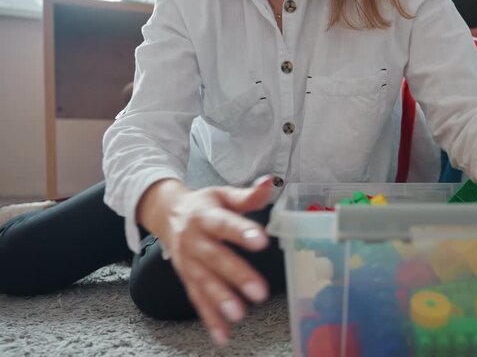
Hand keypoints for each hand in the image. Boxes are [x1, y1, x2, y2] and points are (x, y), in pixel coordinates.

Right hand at [137, 176, 273, 345]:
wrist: (165, 213)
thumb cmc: (202, 205)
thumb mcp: (222, 194)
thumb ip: (247, 195)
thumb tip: (270, 182)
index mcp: (205, 215)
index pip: (224, 224)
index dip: (242, 232)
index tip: (261, 240)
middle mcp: (194, 240)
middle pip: (215, 258)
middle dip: (236, 275)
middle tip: (259, 291)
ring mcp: (188, 262)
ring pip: (204, 282)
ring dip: (220, 300)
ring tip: (239, 314)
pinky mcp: (186, 278)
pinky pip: (197, 299)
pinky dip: (209, 319)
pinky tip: (223, 335)